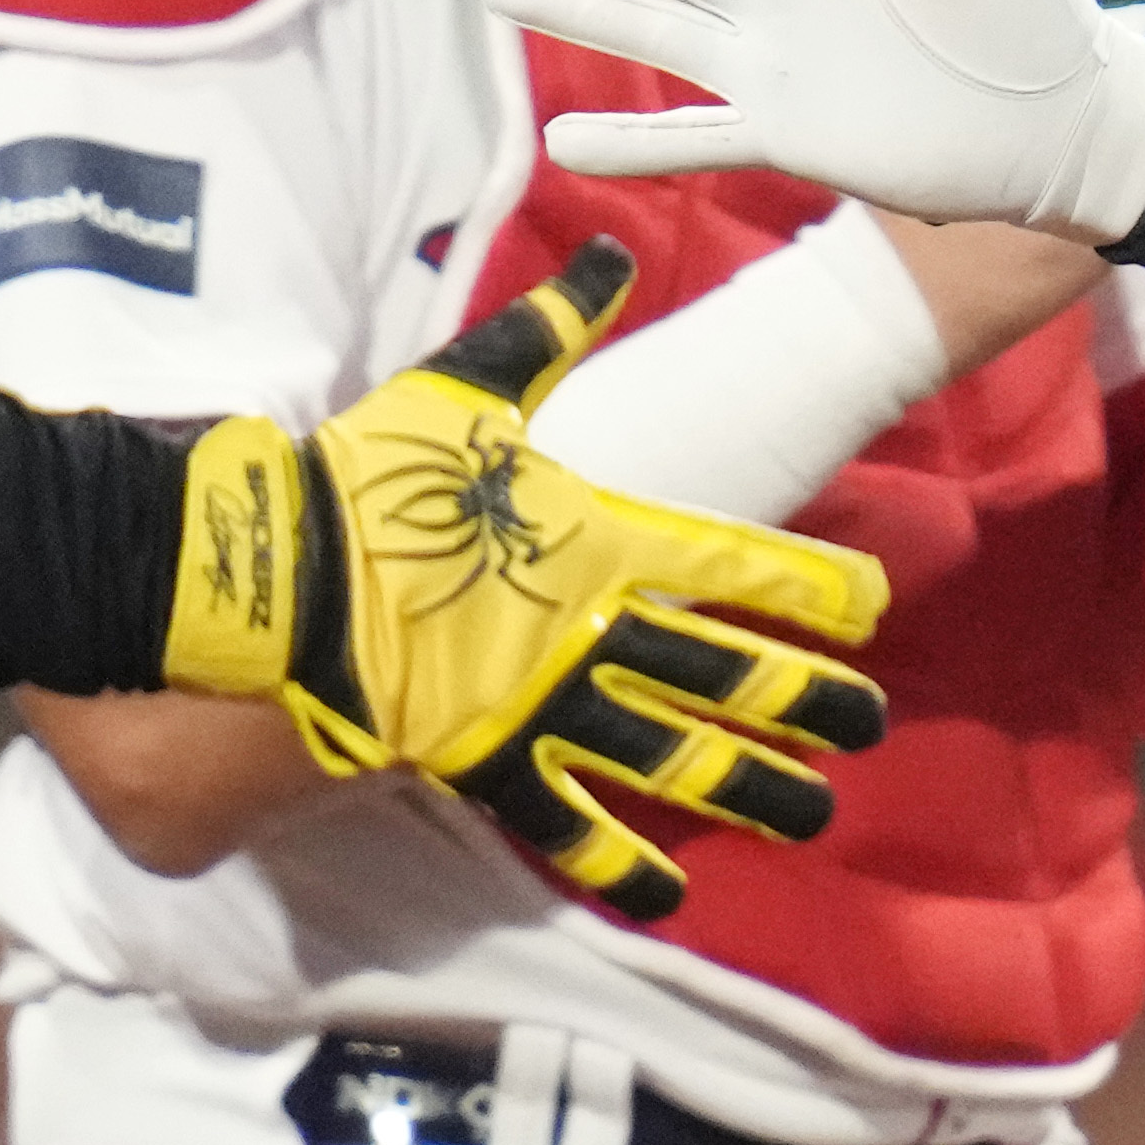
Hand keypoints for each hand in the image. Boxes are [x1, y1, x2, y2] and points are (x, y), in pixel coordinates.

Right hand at [159, 242, 894, 918]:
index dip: (808, 583)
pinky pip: (566, 824)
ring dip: (751, 788)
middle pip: (727, 673)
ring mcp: (543, 704)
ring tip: (814, 814)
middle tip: (870, 722)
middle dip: (807, 700)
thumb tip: (610, 250)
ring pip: (673, 758)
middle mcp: (591, 630)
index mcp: (599, 538)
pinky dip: (620, 861)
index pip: (732, 559)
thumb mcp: (466, 383)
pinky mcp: (485, 759)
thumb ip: (550, 326)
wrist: (274, 569)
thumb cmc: (369, 473)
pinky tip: (672, 893)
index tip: (869, 603)